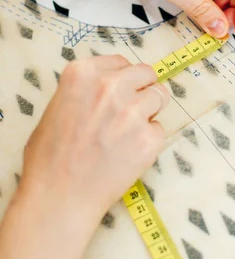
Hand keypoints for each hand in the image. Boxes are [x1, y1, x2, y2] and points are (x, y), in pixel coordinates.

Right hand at [21, 55, 168, 219]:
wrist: (59, 196)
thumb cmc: (50, 157)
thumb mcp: (57, 106)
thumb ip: (86, 90)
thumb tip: (111, 86)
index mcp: (84, 74)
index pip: (122, 62)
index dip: (124, 78)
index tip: (122, 90)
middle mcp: (110, 87)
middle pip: (147, 74)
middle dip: (143, 89)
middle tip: (132, 109)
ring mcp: (132, 112)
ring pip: (160, 97)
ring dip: (149, 112)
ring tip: (128, 133)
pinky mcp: (148, 138)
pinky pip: (159, 129)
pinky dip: (149, 140)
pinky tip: (129, 153)